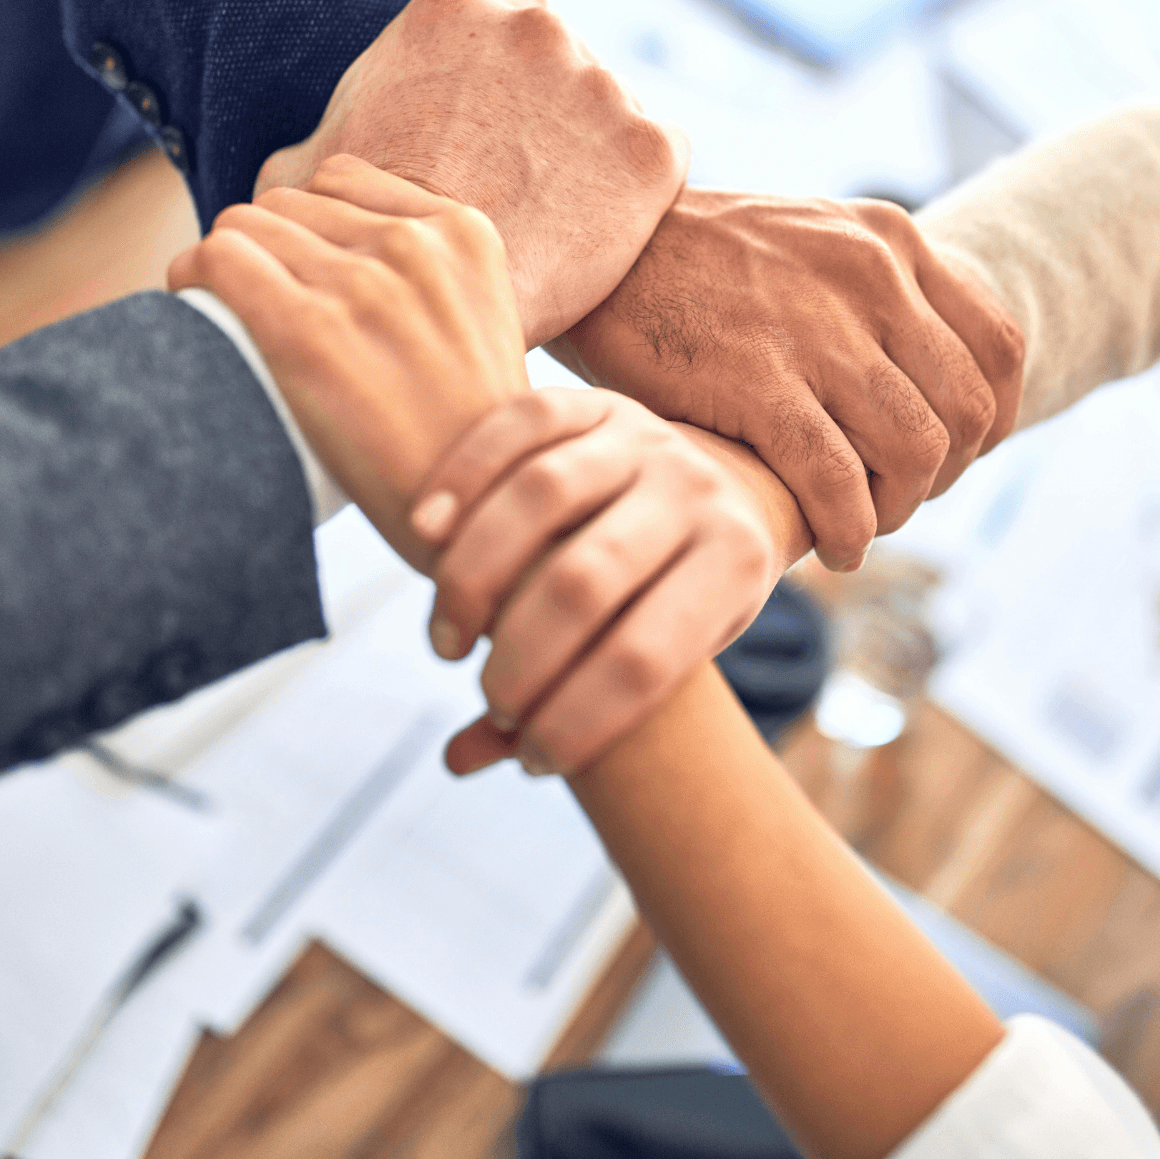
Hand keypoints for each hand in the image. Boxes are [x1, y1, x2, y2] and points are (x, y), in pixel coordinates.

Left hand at [167, 157, 529, 555]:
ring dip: (225, 265)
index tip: (300, 273)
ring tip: (227, 316)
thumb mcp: (481, 325)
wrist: (477, 518)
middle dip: (266, 249)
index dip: (310, 226)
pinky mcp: (307, 329)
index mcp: (465, 234)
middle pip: (288, 203)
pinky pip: (215, 259)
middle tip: (259, 308)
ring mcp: (362, 284)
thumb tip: (338, 260)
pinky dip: (191, 278)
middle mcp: (415, 245)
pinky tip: (193, 308)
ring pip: (243, 224)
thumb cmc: (468, 442)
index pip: (344, 180)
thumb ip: (427, 278)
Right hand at [254, 0, 688, 345]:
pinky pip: (657, 162)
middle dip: (545, 111)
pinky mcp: (653, 147)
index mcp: (456, 6)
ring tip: (551, 216)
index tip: (482, 137)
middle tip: (517, 180)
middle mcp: (537, 26)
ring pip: (608, 112)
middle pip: (559, 61)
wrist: (432, 306)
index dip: (491, 88)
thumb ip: (323, 135)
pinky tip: (594, 233)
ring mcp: (602, 83)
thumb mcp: (310, 169)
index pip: (497, 28)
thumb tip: (297, 160)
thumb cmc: (360, 238)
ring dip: (590, 152)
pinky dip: (636, 195)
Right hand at [408, 389, 775, 776]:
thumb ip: (574, 706)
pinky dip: (462, 477)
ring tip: (448, 640)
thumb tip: (459, 759)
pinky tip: (423, 535)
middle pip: (585, 580)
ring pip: (542, 496)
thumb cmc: (682, 596)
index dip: (579, 722)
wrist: (727, 486)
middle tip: (488, 694)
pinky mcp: (596, 400)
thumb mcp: (669, 653)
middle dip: (520, 659)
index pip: (646, 658)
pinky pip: (520, 425)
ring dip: (474, 578)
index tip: (536, 758)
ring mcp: (646, 435)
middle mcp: (697, 490)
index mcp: (736, 562)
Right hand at [553, 190, 1024, 572]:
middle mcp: (871, 277)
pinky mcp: (757, 380)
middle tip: (896, 496)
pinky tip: (830, 545)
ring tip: (861, 523)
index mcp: (890, 241)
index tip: (953, 455)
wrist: (594, 241)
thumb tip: (921, 376)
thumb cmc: (693, 259)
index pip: (1000, 346)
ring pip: (916, 451)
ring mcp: (817, 329)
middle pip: (967, 409)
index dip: (992, 419)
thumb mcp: (808, 240)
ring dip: (897, 508)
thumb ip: (870, 292)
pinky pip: (838, 481)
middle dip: (945, 474)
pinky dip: (849, 530)